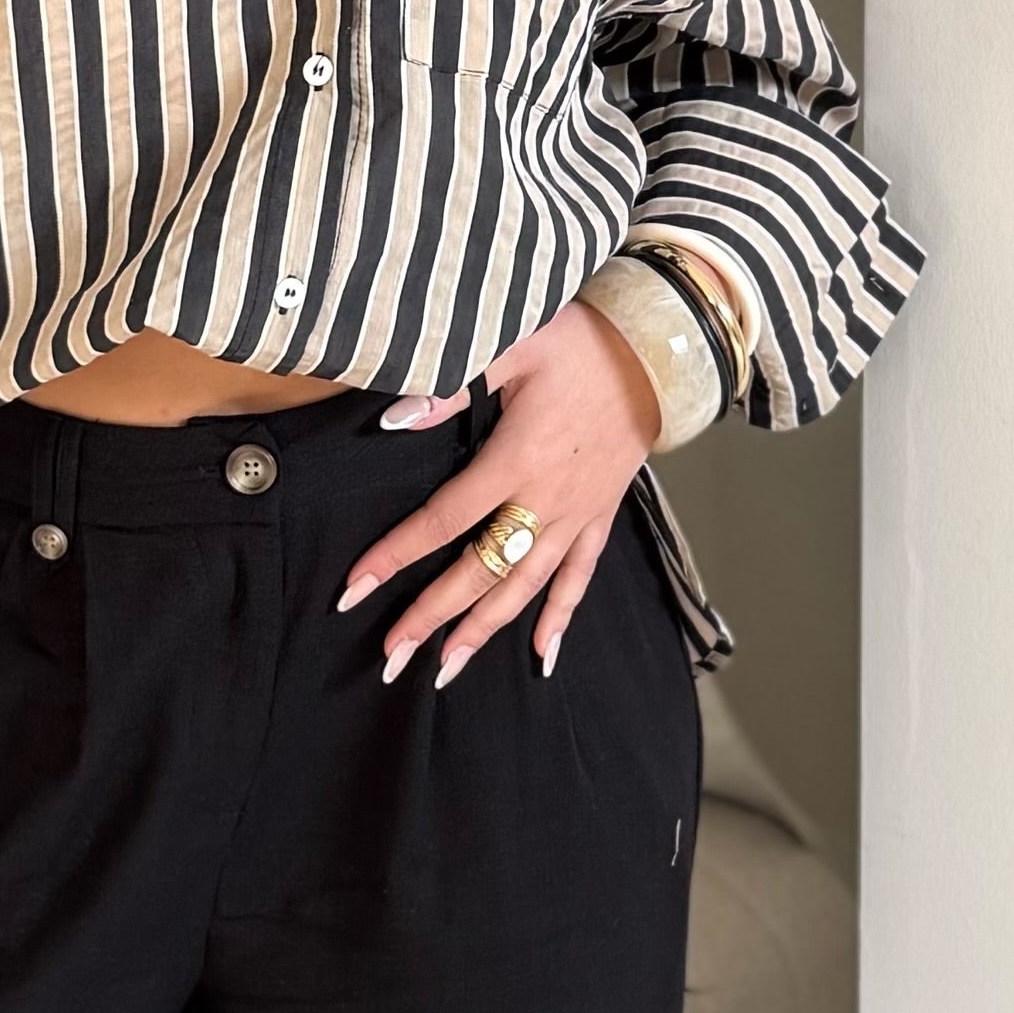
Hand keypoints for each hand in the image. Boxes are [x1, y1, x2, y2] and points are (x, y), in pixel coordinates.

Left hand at [345, 300, 662, 689]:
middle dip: (432, 616)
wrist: (658, 353)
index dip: (395, 558)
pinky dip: (561, 616)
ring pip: (526, 587)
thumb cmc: (581, 344)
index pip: (442, 521)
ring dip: (485, 630)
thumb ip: (451, 386)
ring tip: (448, 668)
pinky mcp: (600, 516)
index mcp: (515, 460)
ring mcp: (576, 515)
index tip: (355, 590)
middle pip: (480, 571)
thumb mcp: (513, 347)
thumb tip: (391, 419)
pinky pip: (580, 577)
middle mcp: (544, 500)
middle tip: (393, 656)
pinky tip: (543, 655)